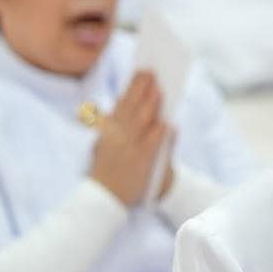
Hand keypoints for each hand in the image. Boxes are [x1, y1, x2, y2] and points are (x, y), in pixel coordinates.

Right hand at [88, 71, 167, 206]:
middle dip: (142, 87)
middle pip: (132, 106)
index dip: (131, 87)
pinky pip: (152, 144)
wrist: (104, 199)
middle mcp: (116, 136)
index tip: (140, 73)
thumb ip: (114, 128)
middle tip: (153, 72)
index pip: (121, 104)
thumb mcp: (103, 147)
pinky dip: (160, 132)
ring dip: (152, 102)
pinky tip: (168, 122)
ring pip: (142, 120)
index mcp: (106, 131)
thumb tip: (123, 109)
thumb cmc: (108, 172)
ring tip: (161, 88)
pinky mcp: (140, 161)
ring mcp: (128, 148)